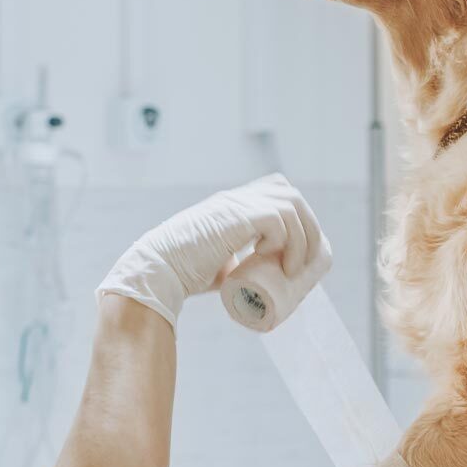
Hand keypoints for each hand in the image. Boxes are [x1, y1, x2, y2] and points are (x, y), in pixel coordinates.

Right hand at [96, 173, 323, 330]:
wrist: (158, 271)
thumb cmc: (182, 273)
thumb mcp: (218, 262)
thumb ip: (234, 261)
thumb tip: (252, 277)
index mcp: (232, 204)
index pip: (277, 189)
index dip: (296, 214)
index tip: (299, 246)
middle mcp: (235, 198)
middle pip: (290, 194)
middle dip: (309, 226)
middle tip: (308, 261)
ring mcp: (234, 205)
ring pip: (290, 206)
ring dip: (301, 239)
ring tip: (293, 268)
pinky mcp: (233, 218)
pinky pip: (276, 219)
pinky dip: (283, 240)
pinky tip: (271, 257)